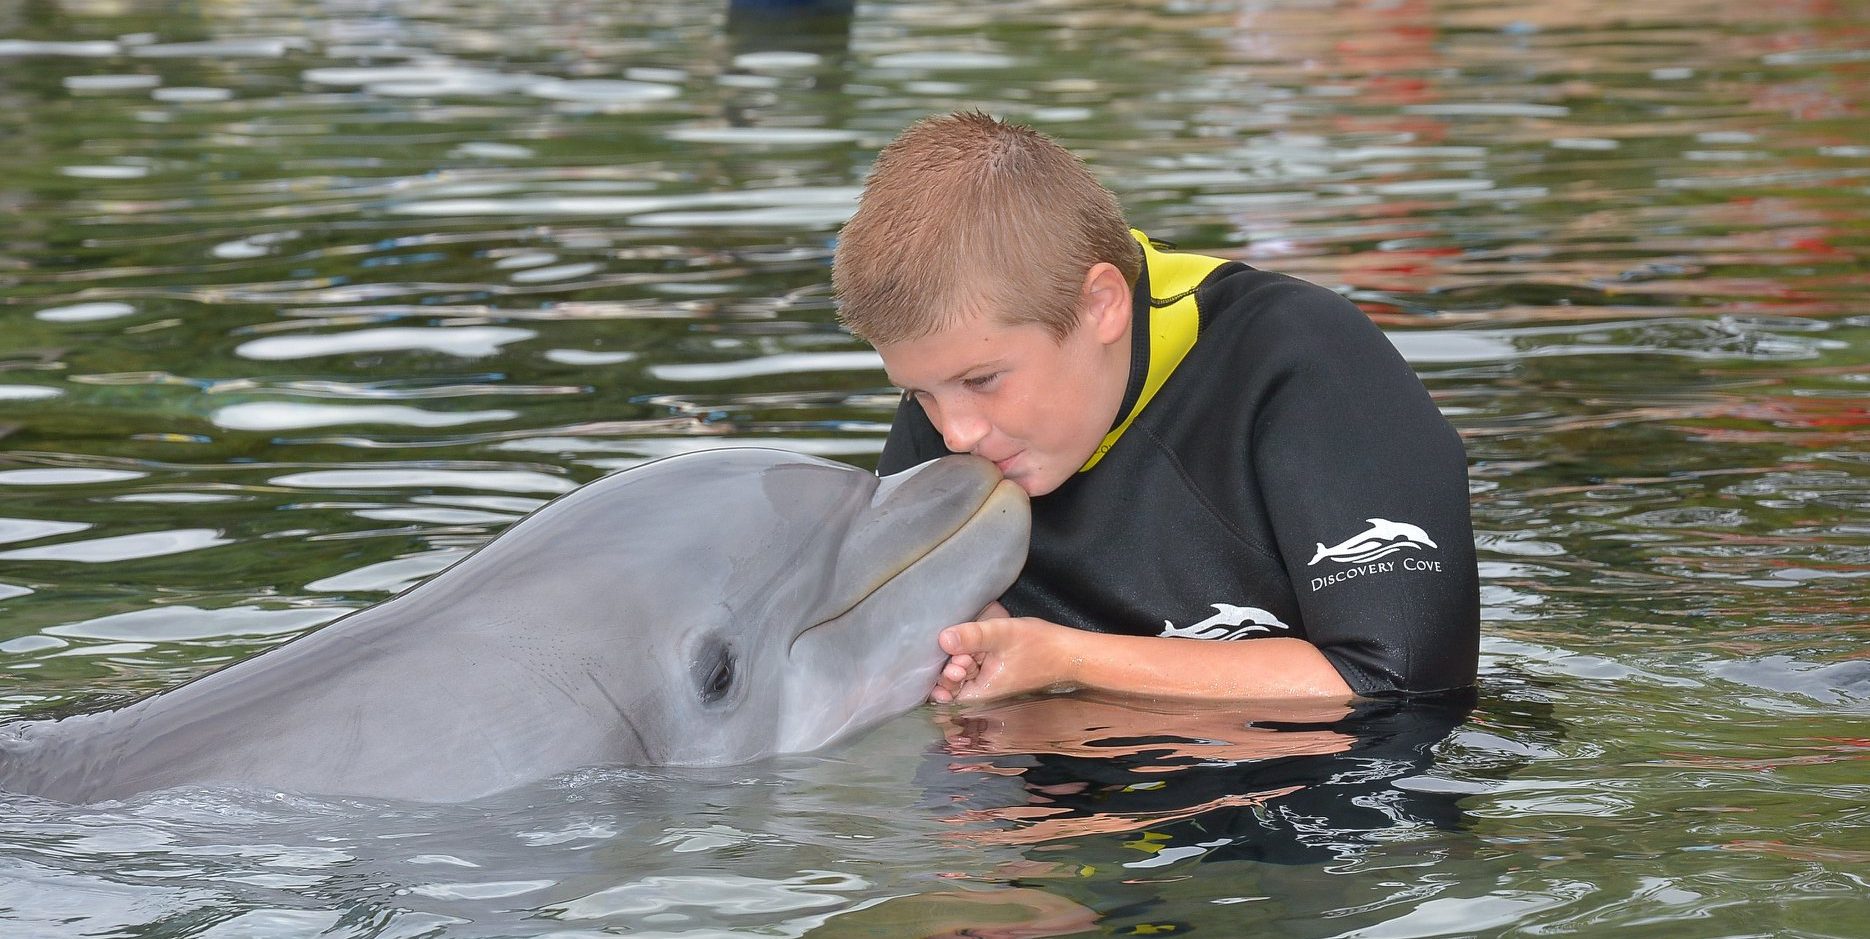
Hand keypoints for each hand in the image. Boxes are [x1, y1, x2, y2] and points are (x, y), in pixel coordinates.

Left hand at [929, 604, 1075, 703]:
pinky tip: (977, 647)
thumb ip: (972, 636)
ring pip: (964, 675)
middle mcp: (983, 693)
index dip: (945, 677)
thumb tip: (942, 638)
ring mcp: (990, 683)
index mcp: (981, 692)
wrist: (1068, 654)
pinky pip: (976, 669)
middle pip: (953, 684)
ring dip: (963, 660)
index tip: (958, 659)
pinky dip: (973, 658)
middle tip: (964, 653)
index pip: (947, 694)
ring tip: (972, 649)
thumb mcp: (1002, 634)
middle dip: (952, 667)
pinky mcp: (996, 673)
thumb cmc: (1039, 647)